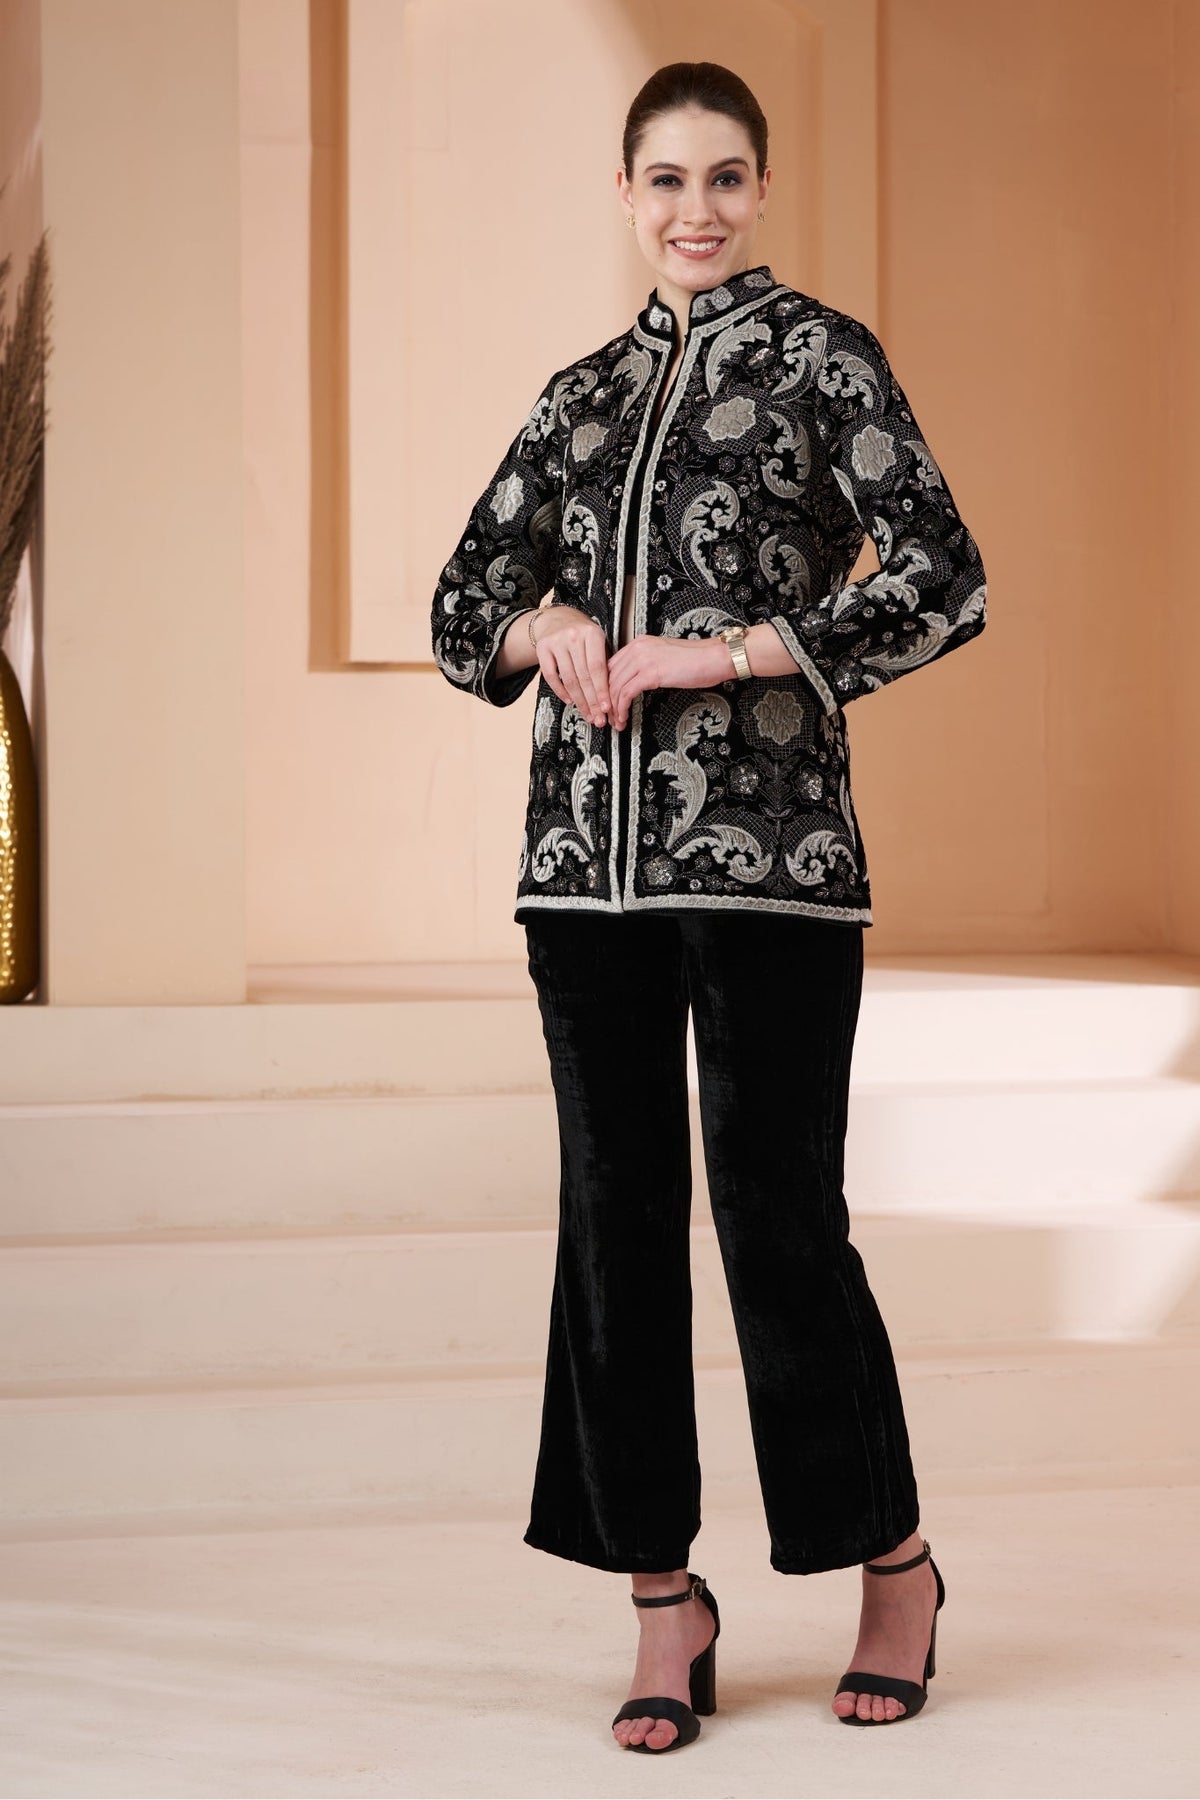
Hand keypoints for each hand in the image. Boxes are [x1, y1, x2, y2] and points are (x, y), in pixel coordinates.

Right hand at [531, 606, 613, 728]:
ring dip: (579, 701)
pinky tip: (570, 701)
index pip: (598, 668)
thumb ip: (605, 663)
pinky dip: (560, 691)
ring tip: (587, 714)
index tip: (607, 708)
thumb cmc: (583, 635)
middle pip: (583, 676)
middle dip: (592, 701)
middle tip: (598, 717)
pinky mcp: (543, 648)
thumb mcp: (598, 642)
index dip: (602, 690)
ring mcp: (556, 641)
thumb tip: (614, 694)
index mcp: (592, 633)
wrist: (558, 619)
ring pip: (569, 679)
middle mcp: (574, 636)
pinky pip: (551, 676)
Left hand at [607, 634, 733, 728]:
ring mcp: (643, 659)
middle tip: (608, 716)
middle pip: (609, 677)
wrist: (714, 658)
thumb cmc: (696, 660)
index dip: (606, 686)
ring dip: (613, 708)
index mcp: (639, 643)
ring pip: (615, 686)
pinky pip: (626, 693)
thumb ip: (646, 665)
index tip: (607, 701)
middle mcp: (638, 648)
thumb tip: (635, 681)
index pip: (611, 665)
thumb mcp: (663, 657)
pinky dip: (622, 708)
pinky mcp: (650, 673)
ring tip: (617, 721)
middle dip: (606, 700)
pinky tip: (624, 717)